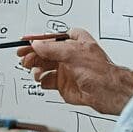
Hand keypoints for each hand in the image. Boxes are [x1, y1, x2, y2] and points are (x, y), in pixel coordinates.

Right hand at [16, 28, 132, 115]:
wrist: (108, 92)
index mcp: (74, 42)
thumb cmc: (99, 70)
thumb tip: (36, 44)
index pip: (51, 38)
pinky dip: (42, 80)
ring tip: (36, 71)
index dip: (37, 40)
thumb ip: (51, 48)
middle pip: (44, 53)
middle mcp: (69, 55)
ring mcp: (66, 70)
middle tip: (24, 58)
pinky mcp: (64, 85)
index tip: (24, 41)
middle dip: (33, 55)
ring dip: (37, 68)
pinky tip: (43, 80)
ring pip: (44, 67)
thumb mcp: (72, 52)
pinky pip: (47, 81)